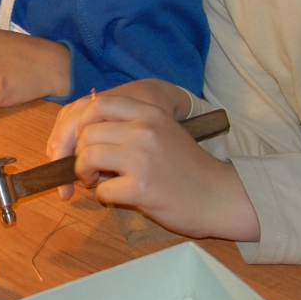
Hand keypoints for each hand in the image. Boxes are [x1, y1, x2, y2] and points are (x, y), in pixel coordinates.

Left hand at [46, 79, 191, 197]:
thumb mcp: (165, 130)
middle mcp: (144, 131)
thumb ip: (133, 124)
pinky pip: (102, 189)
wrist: (219, 196)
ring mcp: (142, 159)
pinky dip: (103, 196)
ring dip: (84, 172)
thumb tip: (88, 131)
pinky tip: (117, 196)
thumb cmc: (188, 166)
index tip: (86, 138)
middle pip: (88, 133)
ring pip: (87, 157)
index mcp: (150, 113)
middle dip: (81, 152)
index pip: (99, 103)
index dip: (83, 122)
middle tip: (89, 167)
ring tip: (95, 180)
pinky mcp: (140, 188)